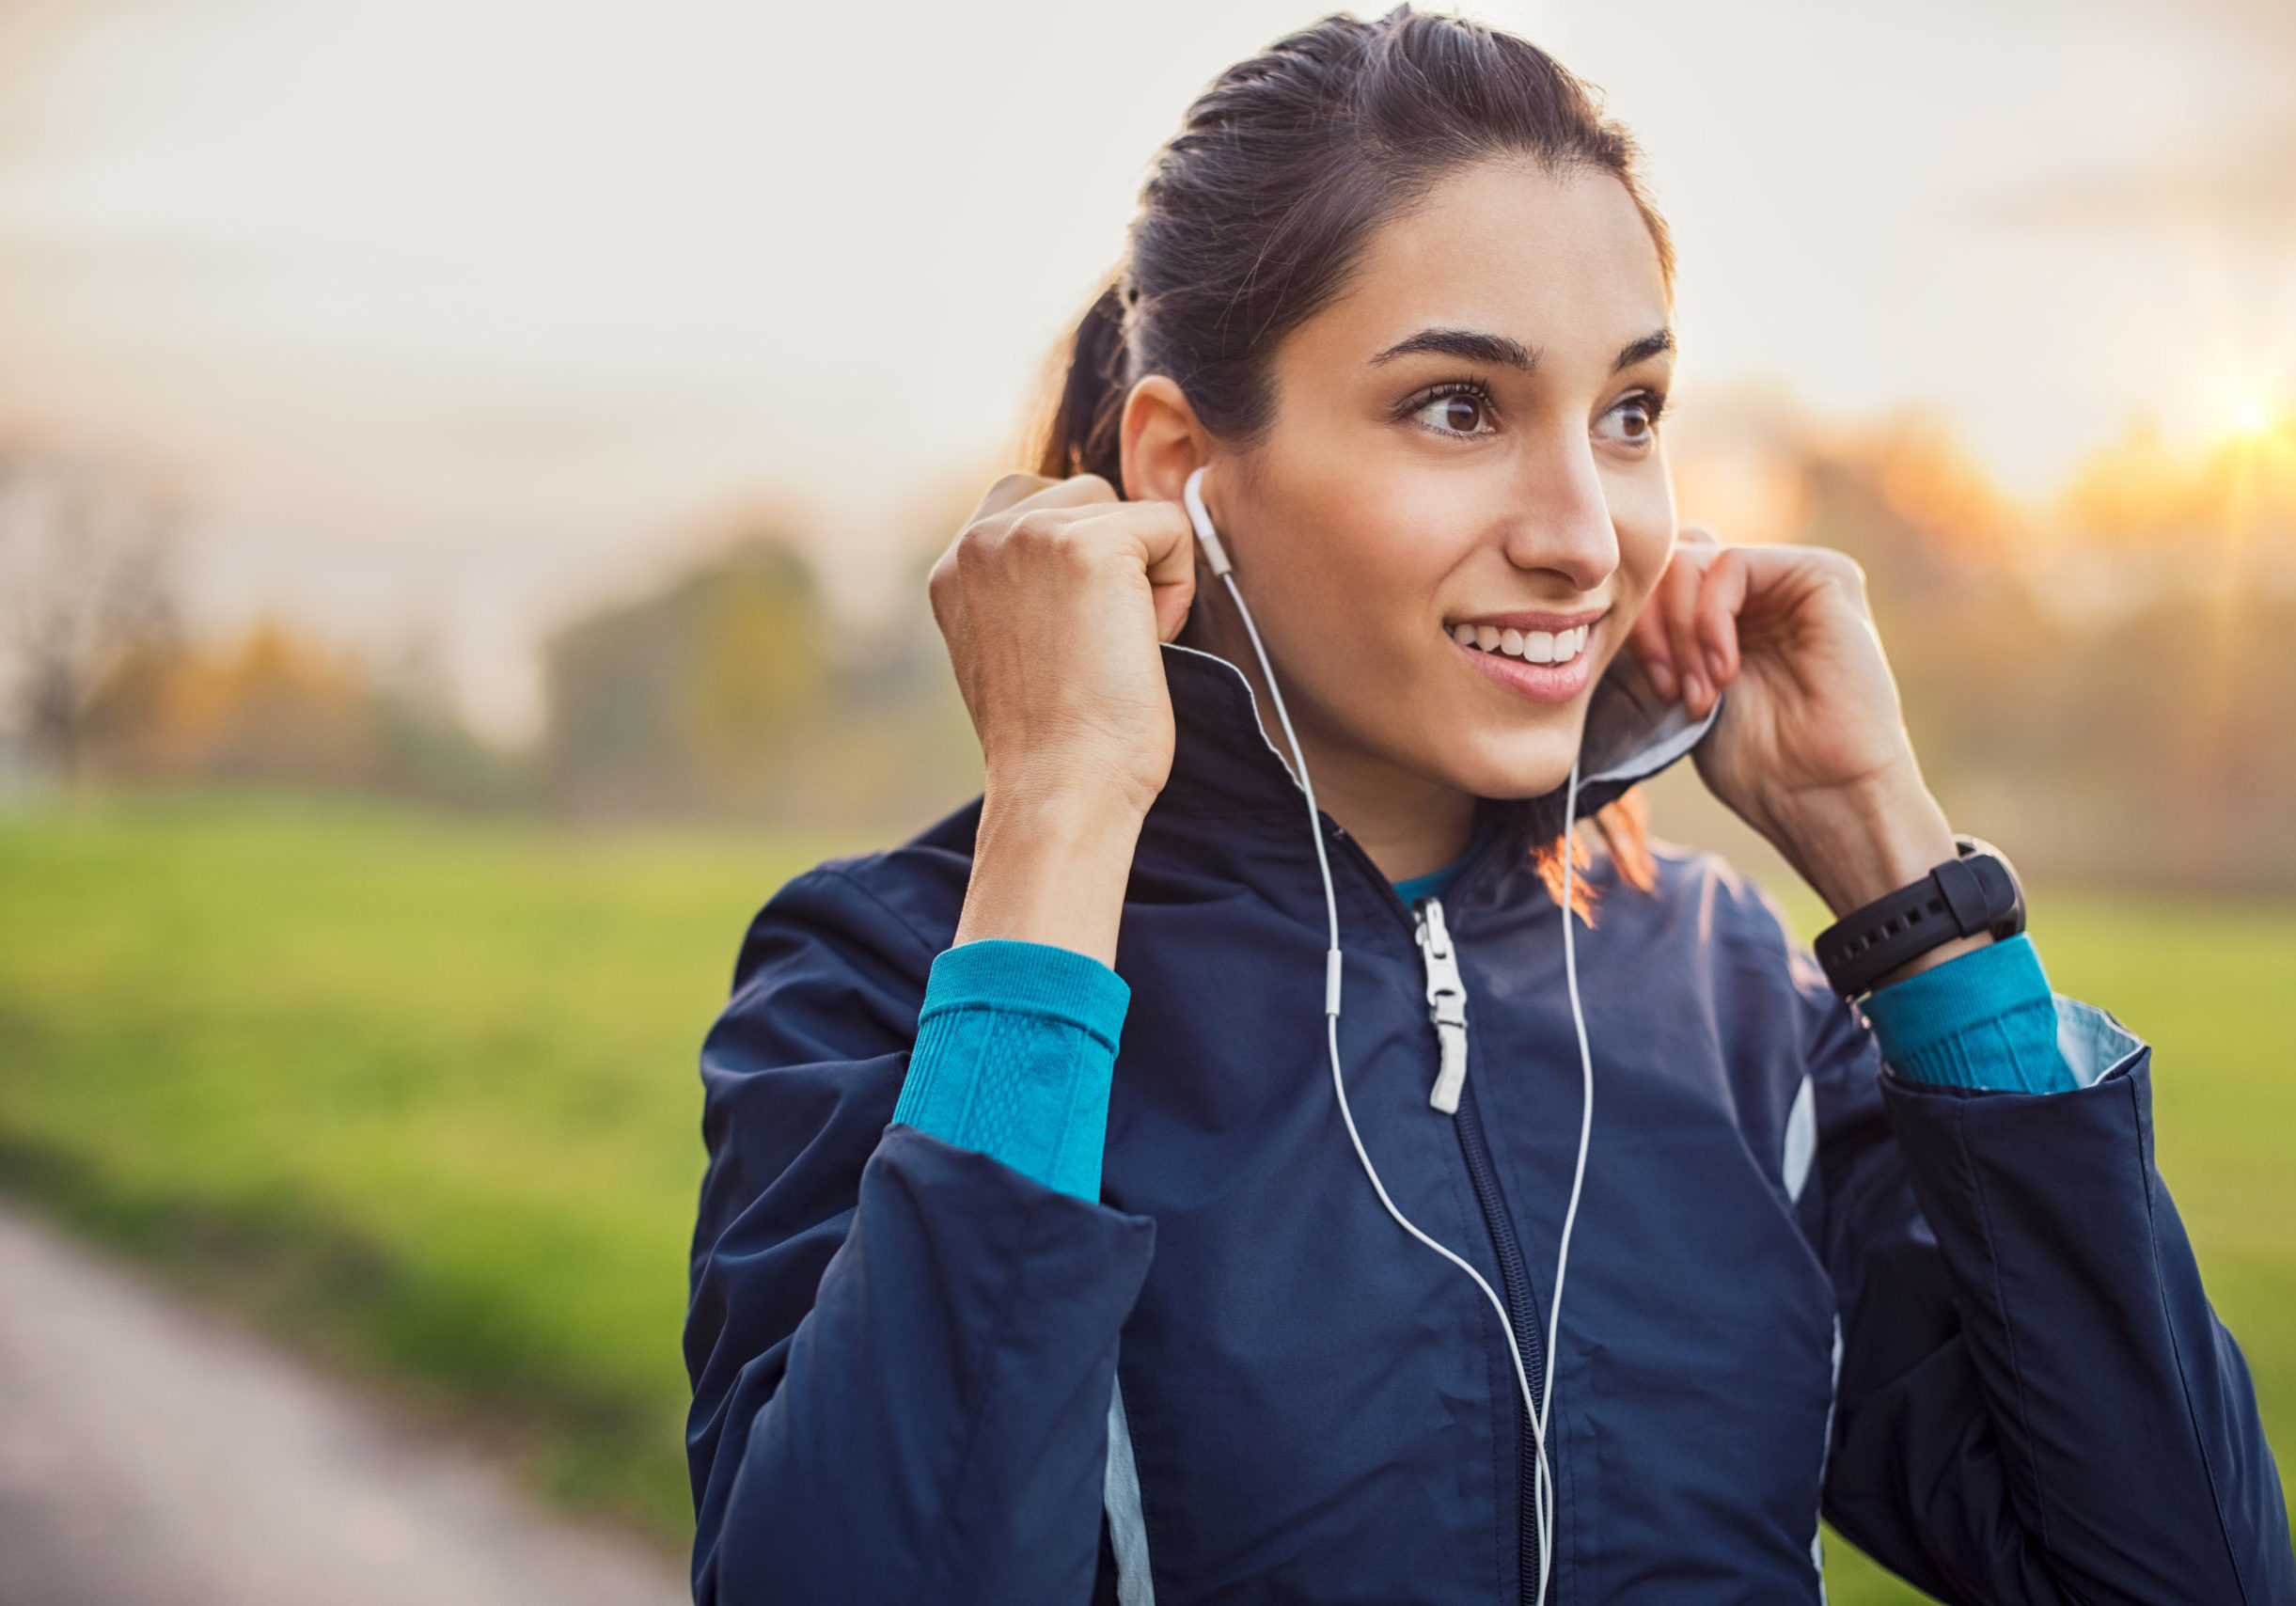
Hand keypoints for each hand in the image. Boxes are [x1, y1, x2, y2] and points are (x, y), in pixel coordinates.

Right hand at [928, 472, 1197, 961]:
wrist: (1061, 792)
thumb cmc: (1055, 743)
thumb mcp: (1014, 644)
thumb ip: (1028, 585)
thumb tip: (1096, 547)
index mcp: (954, 564)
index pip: (1035, 502)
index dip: (1078, 561)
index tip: (1070, 638)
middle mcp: (980, 538)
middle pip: (1088, 495)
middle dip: (1113, 560)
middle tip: (1093, 646)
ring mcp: (1029, 534)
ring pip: (1130, 510)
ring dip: (1145, 574)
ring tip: (1112, 646)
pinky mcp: (1088, 544)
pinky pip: (1172, 526)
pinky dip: (1177, 587)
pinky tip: (1143, 642)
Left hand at [1626, 531, 1980, 964]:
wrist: (1822, 794)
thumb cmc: (1759, 762)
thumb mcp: (1684, 691)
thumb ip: (1657, 639)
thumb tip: (1609, 601)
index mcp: (1728, 613)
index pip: (1658, 576)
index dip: (1639, 622)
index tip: (1651, 687)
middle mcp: (1761, 587)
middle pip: (1670, 558)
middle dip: (1652, 624)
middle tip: (1668, 688)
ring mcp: (1791, 577)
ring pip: (1692, 558)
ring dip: (1680, 630)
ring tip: (1699, 691)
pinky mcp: (1822, 574)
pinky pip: (1731, 563)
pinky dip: (1709, 618)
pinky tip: (1724, 670)